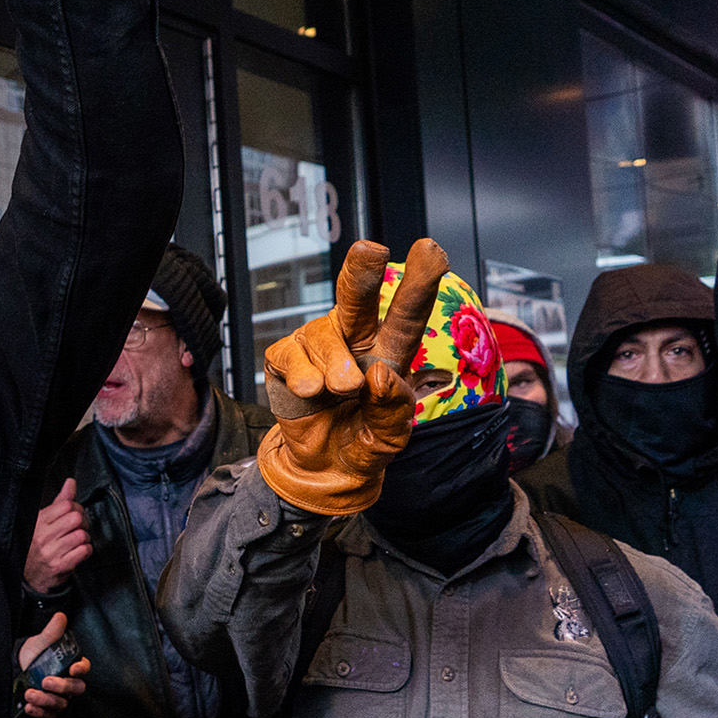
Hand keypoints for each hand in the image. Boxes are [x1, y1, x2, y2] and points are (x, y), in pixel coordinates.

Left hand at [19, 611, 89, 717]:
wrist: (14, 669)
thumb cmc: (32, 656)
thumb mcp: (40, 642)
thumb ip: (52, 632)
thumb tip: (60, 616)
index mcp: (69, 666)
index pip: (83, 668)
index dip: (81, 670)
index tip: (73, 669)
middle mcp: (67, 683)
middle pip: (75, 689)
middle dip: (62, 687)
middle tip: (45, 681)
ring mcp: (59, 698)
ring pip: (61, 704)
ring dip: (46, 700)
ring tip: (30, 694)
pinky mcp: (48, 710)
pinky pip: (49, 716)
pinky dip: (40, 713)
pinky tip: (29, 707)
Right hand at [25, 477, 91, 593]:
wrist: (30, 577)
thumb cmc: (39, 544)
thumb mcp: (45, 521)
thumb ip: (59, 502)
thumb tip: (71, 482)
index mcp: (39, 521)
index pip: (66, 505)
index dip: (76, 508)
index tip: (75, 515)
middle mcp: (43, 535)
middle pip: (76, 518)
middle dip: (83, 522)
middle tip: (79, 528)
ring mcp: (51, 552)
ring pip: (82, 535)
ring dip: (85, 538)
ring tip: (77, 541)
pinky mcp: (60, 566)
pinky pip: (84, 551)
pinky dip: (86, 550)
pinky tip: (79, 551)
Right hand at [255, 238, 448, 515]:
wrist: (320, 469)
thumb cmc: (361, 445)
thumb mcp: (389, 439)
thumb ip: (393, 410)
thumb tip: (381, 374)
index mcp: (389, 354)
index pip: (407, 315)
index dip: (419, 283)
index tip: (431, 251)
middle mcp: (354, 340)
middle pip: (357, 299)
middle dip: (363, 271)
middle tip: (371, 248)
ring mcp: (317, 346)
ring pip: (324, 335)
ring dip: (333, 366)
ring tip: (339, 392)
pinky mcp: (286, 358)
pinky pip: (291, 355)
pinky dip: (302, 376)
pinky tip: (310, 393)